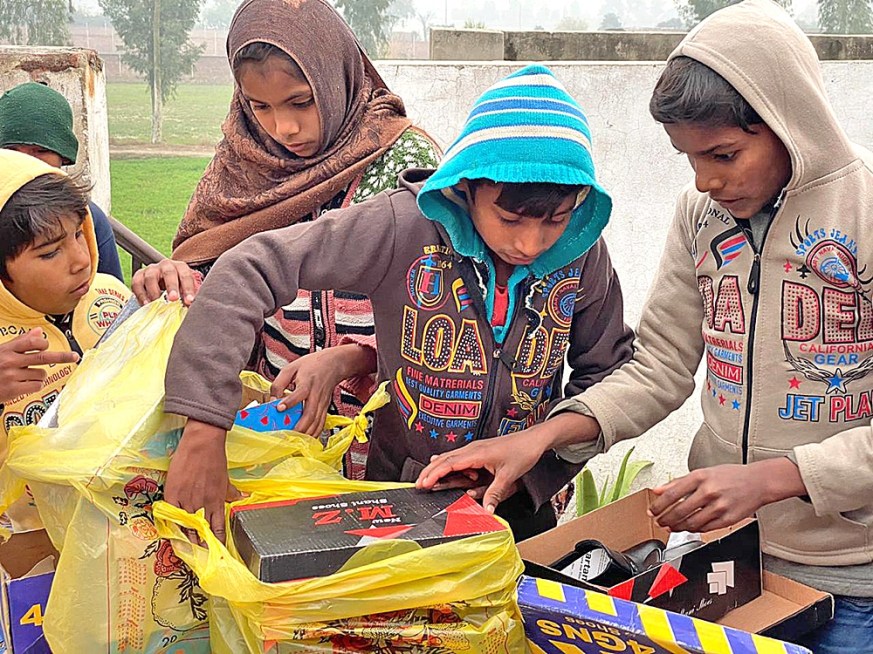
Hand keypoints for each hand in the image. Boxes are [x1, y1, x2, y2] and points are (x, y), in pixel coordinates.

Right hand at [0, 329, 78, 403]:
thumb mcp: (2, 350)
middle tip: (74, 356)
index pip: (32, 341)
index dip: (43, 343)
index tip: (46, 345)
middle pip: (43, 357)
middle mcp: (10, 361)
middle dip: (62, 357)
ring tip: (26, 376)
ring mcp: (12, 376)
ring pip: (41, 373)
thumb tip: (38, 331)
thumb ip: (21, 342)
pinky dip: (35, 385)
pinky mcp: (14, 390)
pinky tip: (25, 384)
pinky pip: (37, 386)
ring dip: (39, 375)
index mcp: (7, 349)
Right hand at [132, 259, 199, 306]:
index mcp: (180, 267)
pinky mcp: (139, 276)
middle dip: (171, 286)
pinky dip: (141, 295)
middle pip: (169, 273)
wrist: (163, 279)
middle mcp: (166, 266)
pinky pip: (137, 283)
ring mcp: (151, 269)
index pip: (185, 276)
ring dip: (154, 292)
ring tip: (157, 303)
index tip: (189, 301)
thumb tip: (189, 308)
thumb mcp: (184, 289)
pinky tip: (146, 303)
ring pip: (151, 277)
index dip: (188, 289)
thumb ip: (187, 297)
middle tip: (173, 299)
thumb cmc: (176, 285)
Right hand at [164, 419, 229, 542]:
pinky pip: (170, 515)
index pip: (217, 527)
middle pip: (200, 531)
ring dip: (185, 538)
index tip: (216, 550)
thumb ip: (231, 492)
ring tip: (186, 548)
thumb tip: (243, 497)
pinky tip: (171, 532)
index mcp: (217, 501)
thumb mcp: (225, 478)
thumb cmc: (215, 460)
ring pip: (185, 526)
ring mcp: (186, 500)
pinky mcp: (172, 494)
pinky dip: (171, 524)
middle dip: (199, 543)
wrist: (202, 444)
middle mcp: (202, 504)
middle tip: (198, 554)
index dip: (216, 540)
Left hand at [271, 344, 374, 436]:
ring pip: (316, 422)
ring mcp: (322, 402)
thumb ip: (279, 384)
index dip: (289, 402)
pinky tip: (307, 439)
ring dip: (306, 433)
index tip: (279, 408)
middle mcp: (316, 394)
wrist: (334, 364)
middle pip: (310, 414)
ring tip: (295, 442)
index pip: (299, 393)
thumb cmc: (311, 365)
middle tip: (287, 436)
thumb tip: (271, 401)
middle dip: (299, 427)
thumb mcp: (291, 368)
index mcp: (307, 382)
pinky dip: (314, 433)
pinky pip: (321, 423)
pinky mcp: (325, 408)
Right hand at [416, 412, 594, 511]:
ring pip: (450, 458)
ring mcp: (475, 449)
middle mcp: (472, 449)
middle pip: (444, 460)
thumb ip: (495, 494)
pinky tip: (446, 470)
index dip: (434, 474)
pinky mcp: (479, 451)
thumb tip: (486, 510)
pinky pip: (459, 458)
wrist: (533, 440)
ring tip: (426, 480)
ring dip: (438, 468)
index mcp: (476, 453)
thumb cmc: (522, 452)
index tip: (423, 484)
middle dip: (429, 472)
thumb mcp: (508, 476)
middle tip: (418, 485)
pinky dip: (449, 466)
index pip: (449, 464)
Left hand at [649, 459, 806, 532]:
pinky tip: (687, 527)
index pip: (672, 494)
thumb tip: (658, 489)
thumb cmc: (730, 476)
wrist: (758, 482)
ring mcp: (719, 507)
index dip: (658, 505)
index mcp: (700, 477)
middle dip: (665, 519)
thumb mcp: (703, 472)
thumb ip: (678, 482)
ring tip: (670, 526)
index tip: (652, 510)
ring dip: (677, 527)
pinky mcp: (727, 519)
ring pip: (691, 523)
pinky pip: (704, 528)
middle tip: (658, 521)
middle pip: (679, 511)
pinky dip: (692, 529)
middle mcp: (709, 491)